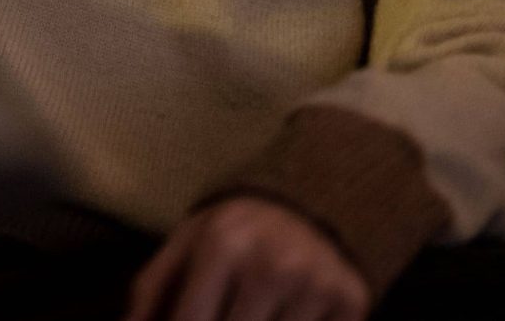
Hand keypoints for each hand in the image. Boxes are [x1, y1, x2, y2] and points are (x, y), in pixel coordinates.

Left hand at [123, 199, 369, 320]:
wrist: (313, 196)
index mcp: (222, 246)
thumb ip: (153, 289)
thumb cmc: (238, 231)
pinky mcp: (352, 301)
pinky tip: (282, 317)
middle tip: (223, 318)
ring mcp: (316, 286)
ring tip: (246, 315)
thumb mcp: (188, 242)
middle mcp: (271, 266)